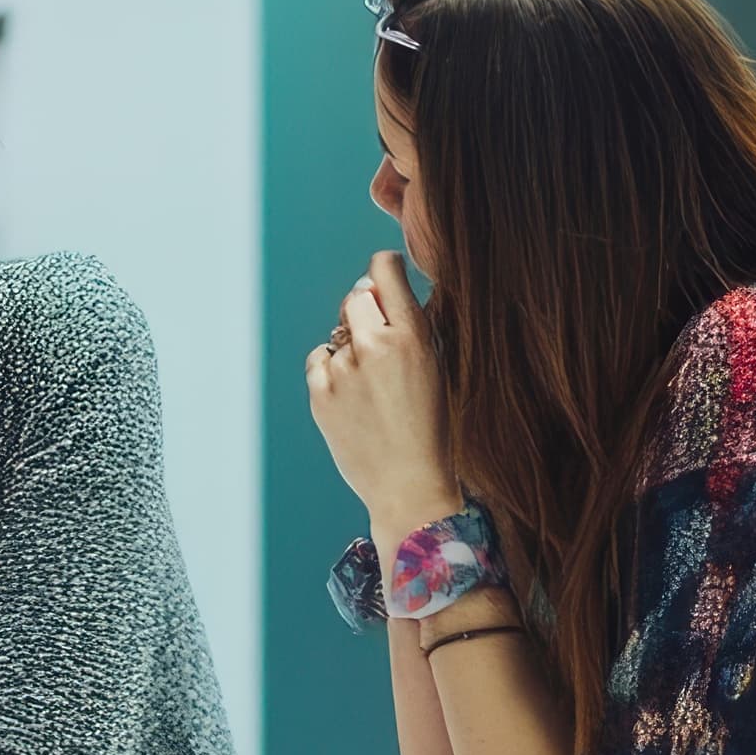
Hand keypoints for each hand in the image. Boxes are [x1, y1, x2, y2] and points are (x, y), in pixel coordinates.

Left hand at [305, 251, 457, 529]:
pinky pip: (320, 359)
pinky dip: (331, 371)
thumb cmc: (430, 426)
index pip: (384, 270)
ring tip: (372, 387)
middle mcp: (375, 345)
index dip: (382, 270)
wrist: (409, 484)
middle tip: (379, 343)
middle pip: (356, 296)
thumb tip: (377, 289)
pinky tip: (353, 397)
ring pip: (338, 332)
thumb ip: (409, 326)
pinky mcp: (320, 393)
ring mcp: (344, 369)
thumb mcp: (436, 365)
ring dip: (350, 347)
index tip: (383, 275)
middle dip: (365, 310)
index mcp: (413, 335)